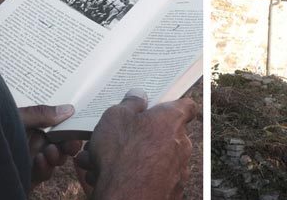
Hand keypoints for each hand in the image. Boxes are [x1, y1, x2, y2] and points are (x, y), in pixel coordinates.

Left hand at [19, 104, 82, 185]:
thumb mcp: (15, 117)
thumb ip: (40, 114)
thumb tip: (69, 109)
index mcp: (32, 122)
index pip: (58, 121)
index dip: (70, 124)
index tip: (79, 124)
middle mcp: (34, 139)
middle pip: (62, 141)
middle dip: (68, 143)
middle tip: (70, 143)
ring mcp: (32, 158)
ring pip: (57, 157)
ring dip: (57, 155)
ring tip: (49, 151)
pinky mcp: (29, 175)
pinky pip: (45, 173)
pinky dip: (45, 168)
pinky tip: (38, 160)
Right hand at [76, 89, 196, 199]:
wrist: (127, 199)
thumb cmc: (122, 155)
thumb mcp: (116, 117)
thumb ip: (129, 104)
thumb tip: (138, 96)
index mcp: (171, 120)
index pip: (186, 106)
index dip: (174, 104)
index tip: (161, 106)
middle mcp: (181, 144)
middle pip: (164, 134)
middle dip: (140, 136)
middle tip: (116, 140)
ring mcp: (178, 170)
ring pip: (154, 158)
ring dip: (132, 159)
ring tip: (100, 164)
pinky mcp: (172, 191)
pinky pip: (153, 178)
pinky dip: (135, 177)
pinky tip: (109, 178)